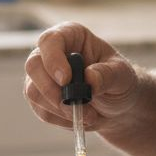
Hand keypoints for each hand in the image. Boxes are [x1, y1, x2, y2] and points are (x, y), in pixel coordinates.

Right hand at [23, 22, 139, 131]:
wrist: (117, 104)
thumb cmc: (119, 81)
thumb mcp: (122, 75)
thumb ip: (107, 75)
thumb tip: (89, 79)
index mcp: (71, 36)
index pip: (50, 40)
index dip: (53, 59)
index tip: (65, 80)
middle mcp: (51, 53)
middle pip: (33, 66)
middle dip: (52, 91)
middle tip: (75, 106)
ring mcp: (42, 76)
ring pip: (33, 92)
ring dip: (60, 109)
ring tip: (88, 115)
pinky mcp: (40, 97)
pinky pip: (41, 111)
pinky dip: (61, 120)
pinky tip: (79, 119)